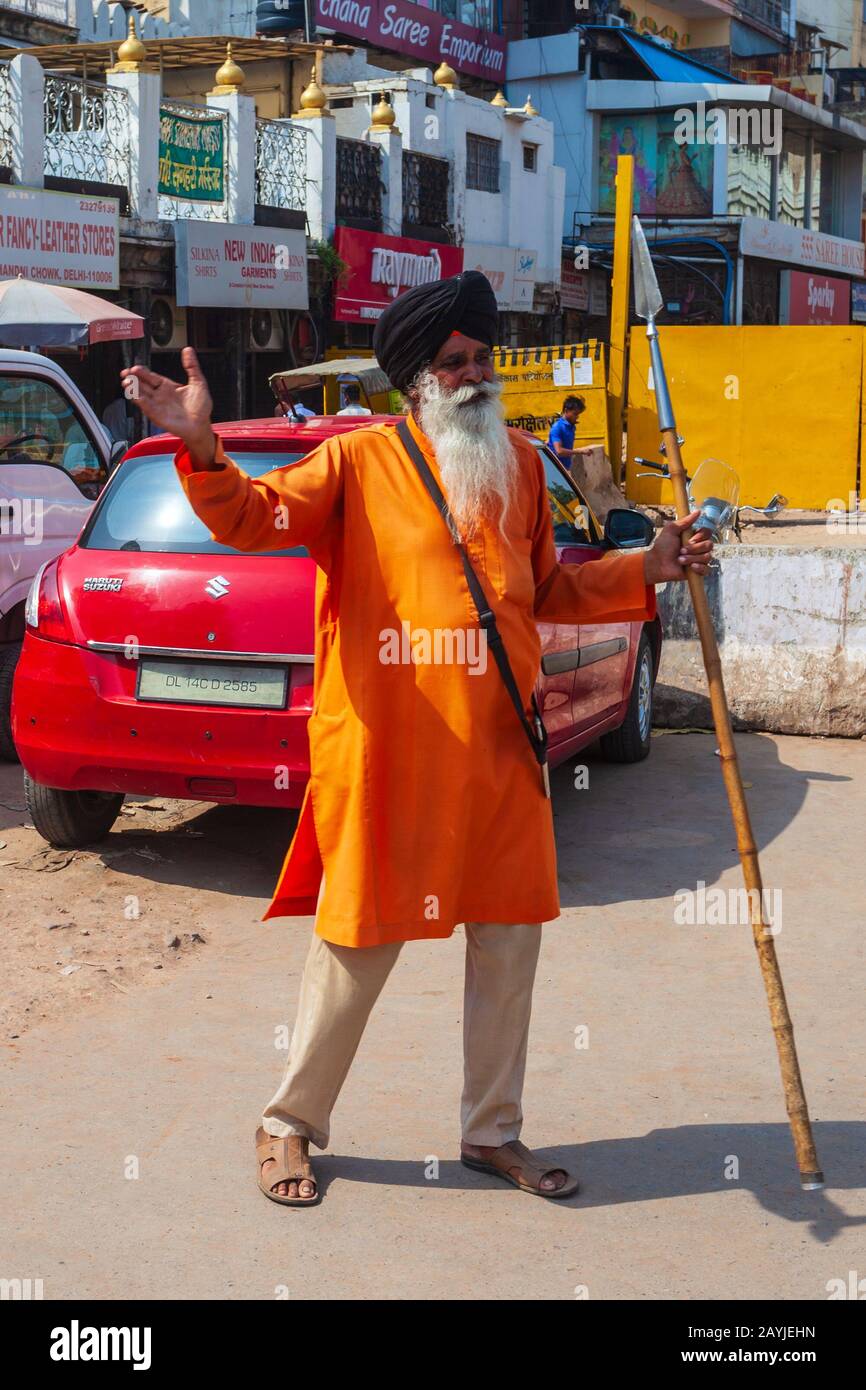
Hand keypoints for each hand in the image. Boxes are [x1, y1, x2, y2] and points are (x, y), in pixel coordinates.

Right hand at [120, 347, 214, 465]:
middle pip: (142, 384)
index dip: (142, 372)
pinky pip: (145, 406)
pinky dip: (138, 400)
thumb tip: (188, 350)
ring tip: (127, 381)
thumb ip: (192, 366)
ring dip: (132, 388)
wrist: (201, 425)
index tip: (135, 367)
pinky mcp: (156, 415)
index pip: (151, 376)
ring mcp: (156, 405)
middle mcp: (159, 395)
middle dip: (132, 378)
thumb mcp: (198, 382)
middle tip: (126, 373)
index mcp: (167, 386)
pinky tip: (134, 395)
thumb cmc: (201, 407)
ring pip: (140, 394)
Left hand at [644, 510, 713, 584]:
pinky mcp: (698, 571)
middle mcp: (699, 547)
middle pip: (709, 545)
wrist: (657, 563)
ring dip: (692, 558)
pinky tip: (691, 567)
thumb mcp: (671, 530)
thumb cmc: (663, 546)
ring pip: (707, 557)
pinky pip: (707, 569)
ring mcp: (699, 559)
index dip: (700, 536)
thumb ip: (685, 521)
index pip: (707, 533)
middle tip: (681, 550)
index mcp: (694, 537)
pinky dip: (699, 568)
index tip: (690, 540)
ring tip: (680, 560)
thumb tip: (698, 511)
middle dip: (694, 548)